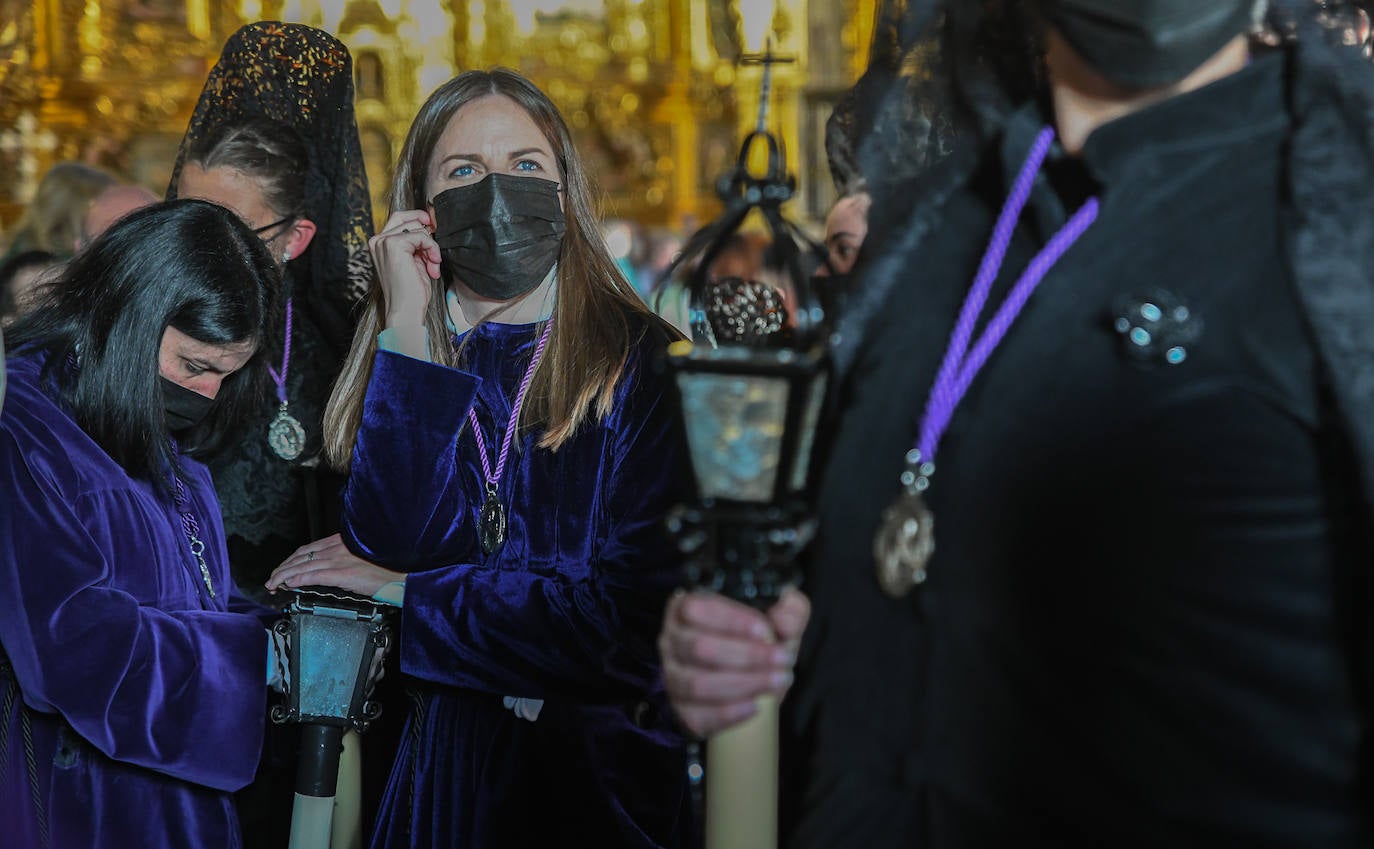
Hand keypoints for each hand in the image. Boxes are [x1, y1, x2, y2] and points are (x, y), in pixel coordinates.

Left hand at [266, 534, 402, 597]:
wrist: (402, 575)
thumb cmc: (385, 569)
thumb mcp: (361, 559)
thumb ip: (343, 560)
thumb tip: (326, 572)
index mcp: (342, 542)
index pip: (308, 549)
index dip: (290, 560)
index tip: (281, 569)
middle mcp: (338, 548)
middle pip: (301, 556)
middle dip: (282, 568)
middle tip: (272, 579)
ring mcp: (341, 560)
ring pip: (304, 566)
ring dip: (284, 576)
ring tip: (274, 584)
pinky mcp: (344, 573)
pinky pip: (315, 576)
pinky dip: (299, 579)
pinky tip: (289, 584)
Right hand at [370, 210, 441, 325]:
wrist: (406, 310)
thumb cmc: (411, 292)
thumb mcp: (415, 261)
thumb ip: (417, 243)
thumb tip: (429, 223)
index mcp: (380, 244)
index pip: (400, 218)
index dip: (419, 221)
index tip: (433, 233)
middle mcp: (378, 241)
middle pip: (408, 219)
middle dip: (427, 236)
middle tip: (433, 257)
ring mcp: (384, 242)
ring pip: (416, 227)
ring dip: (431, 246)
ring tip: (432, 265)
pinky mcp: (394, 245)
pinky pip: (422, 236)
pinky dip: (432, 249)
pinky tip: (433, 265)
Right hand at [658, 587, 810, 736]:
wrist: (754, 680)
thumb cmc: (759, 641)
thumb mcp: (780, 618)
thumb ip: (789, 610)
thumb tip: (782, 621)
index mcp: (686, 608)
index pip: (696, 609)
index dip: (731, 620)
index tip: (764, 631)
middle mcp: (672, 641)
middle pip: (698, 647)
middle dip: (746, 655)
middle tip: (782, 659)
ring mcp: (672, 677)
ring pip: (697, 683)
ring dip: (742, 683)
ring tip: (776, 681)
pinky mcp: (681, 711)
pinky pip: (698, 716)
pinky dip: (728, 713)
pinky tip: (755, 706)